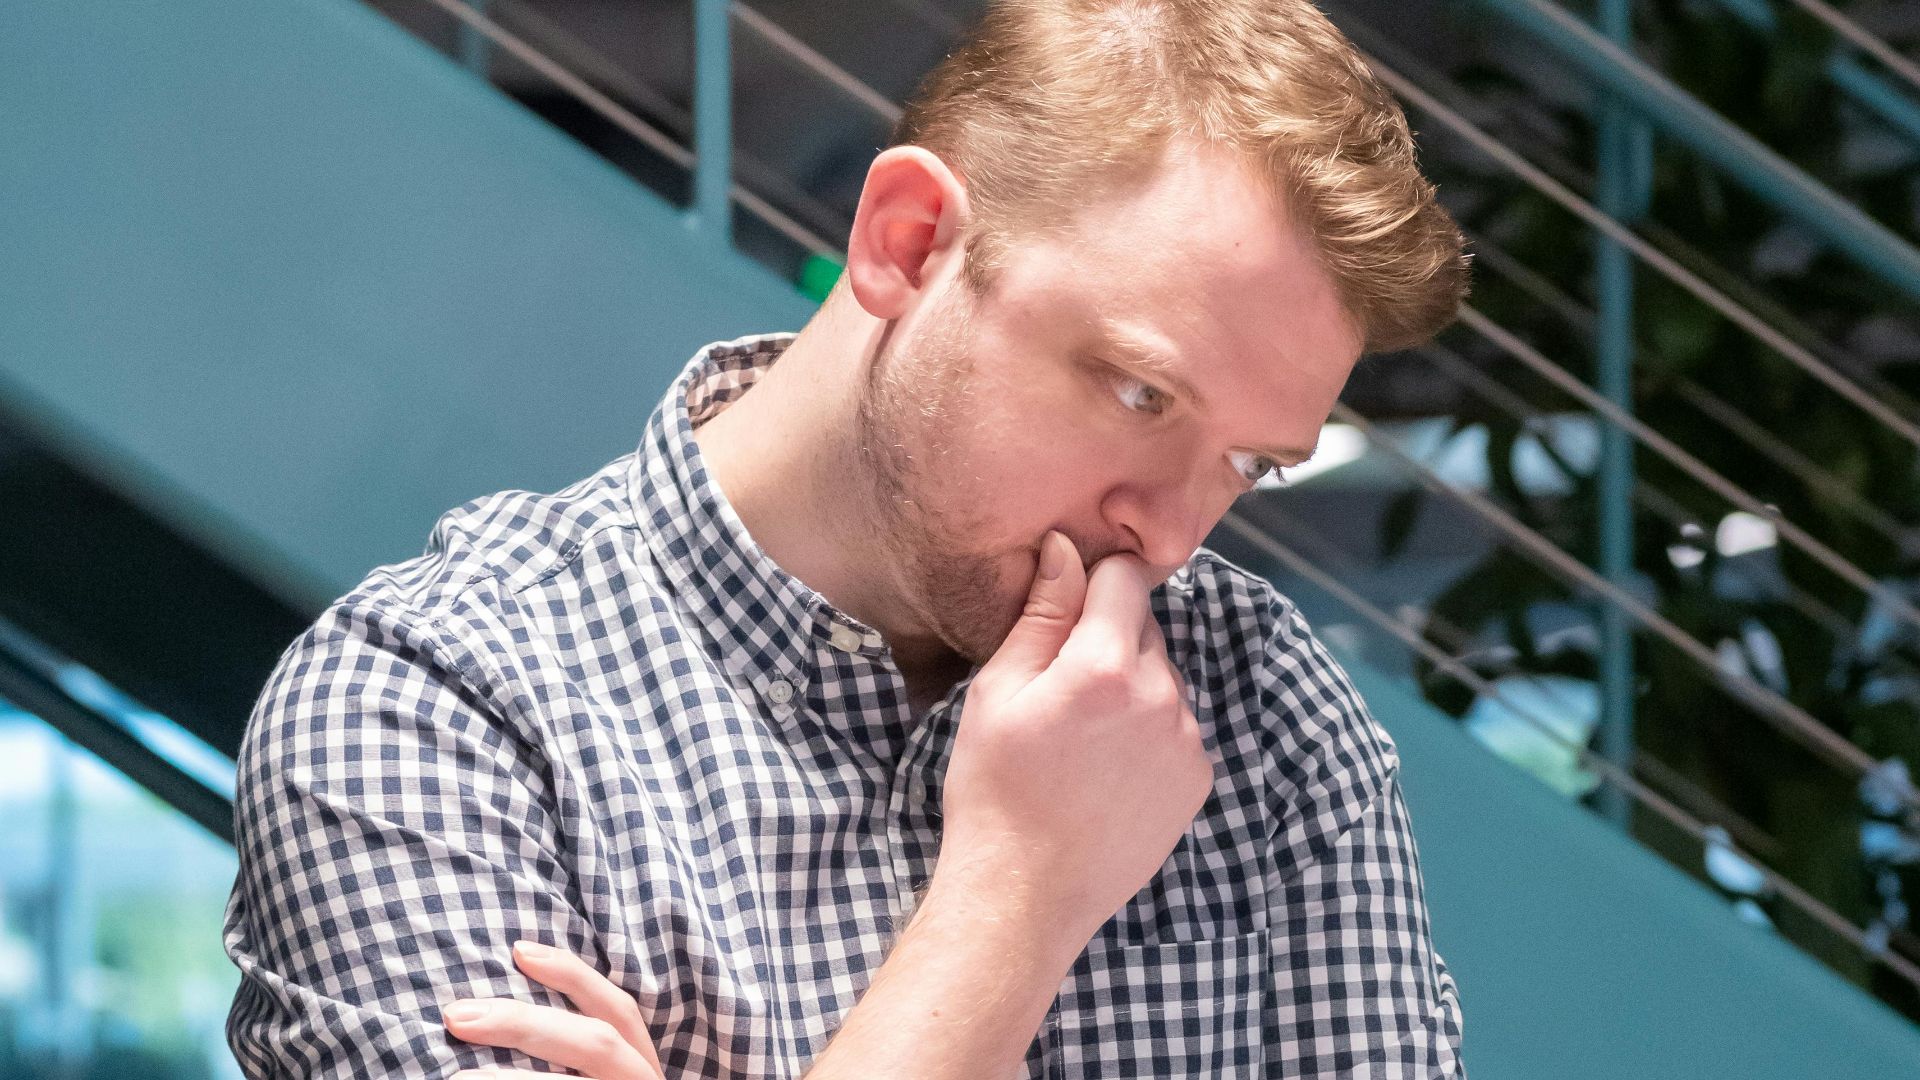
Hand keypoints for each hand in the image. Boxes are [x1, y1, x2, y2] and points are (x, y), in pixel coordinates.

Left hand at [443, 938, 664, 1079]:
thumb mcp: (593, 1070)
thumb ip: (566, 1045)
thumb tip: (490, 1009)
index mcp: (640, 1062)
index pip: (618, 1009)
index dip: (573, 975)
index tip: (519, 950)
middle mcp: (641, 1079)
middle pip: (597, 1041)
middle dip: (524, 1025)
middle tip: (458, 1015)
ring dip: (514, 1079)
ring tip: (458, 1075)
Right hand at [938, 531, 1216, 939]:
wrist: (1025, 893)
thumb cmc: (994, 790)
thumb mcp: (998, 692)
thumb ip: (1041, 615)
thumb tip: (1066, 547)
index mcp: (1105, 666)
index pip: (1124, 578)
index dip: (1092, 584)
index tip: (1066, 610)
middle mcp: (1161, 695)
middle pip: (1144, 628)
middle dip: (1107, 639)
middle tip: (1060, 690)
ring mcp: (1187, 740)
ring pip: (1161, 677)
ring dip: (1129, 686)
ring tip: (1081, 738)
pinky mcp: (1198, 778)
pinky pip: (1176, 724)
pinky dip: (1148, 730)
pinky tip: (1105, 768)